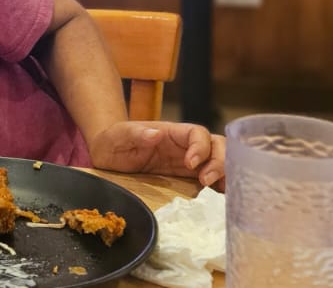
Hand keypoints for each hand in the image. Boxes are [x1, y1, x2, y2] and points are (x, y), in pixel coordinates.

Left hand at [88, 120, 225, 188]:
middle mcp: (186, 147)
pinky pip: (212, 182)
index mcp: (172, 133)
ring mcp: (190, 164)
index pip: (197, 133)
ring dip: (225, 175)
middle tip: (207, 180)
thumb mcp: (118, 136)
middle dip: (219, 162)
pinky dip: (221, 189)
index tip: (190, 164)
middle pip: (217, 147)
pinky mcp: (188, 181)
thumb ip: (135, 134)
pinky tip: (222, 201)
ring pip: (220, 163)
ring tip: (219, 192)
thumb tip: (156, 134)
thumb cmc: (113, 142)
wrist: (107, 157)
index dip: (200, 147)